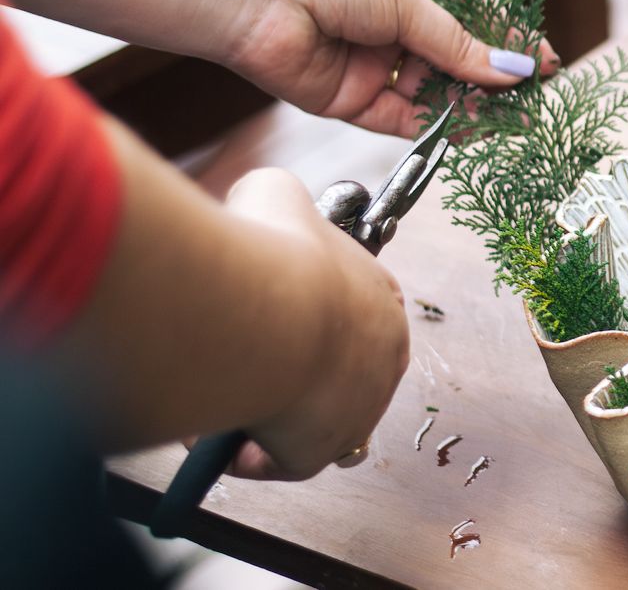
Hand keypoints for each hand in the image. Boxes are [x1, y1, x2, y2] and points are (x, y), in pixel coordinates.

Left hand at [220, 0, 555, 135]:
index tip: (545, 64)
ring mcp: (373, 65)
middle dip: (491, 81)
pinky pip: (401, 119)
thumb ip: (457, 41)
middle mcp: (392, 26)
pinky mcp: (350, 100)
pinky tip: (466, 131)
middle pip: (455, 61)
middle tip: (530, 102)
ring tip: (505, 121)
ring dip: (467, 107)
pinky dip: (433, 127)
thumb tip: (511, 71)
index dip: (509, 41)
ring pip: (432, 94)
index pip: (472, 17)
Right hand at [220, 168, 408, 479]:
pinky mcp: (320, 451)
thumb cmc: (275, 249)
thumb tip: (258, 206)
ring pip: (305, 420)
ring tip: (217, 398)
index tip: (265, 318)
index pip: (352, 315)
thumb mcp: (276, 196)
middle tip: (235, 362)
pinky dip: (246, 453)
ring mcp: (357, 410)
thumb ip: (276, 204)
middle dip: (282, 372)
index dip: (305, 319)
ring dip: (263, 416)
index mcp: (382, 301)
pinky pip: (279, 460)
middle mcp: (383, 360)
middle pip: (329, 373)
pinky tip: (216, 435)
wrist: (266, 309)